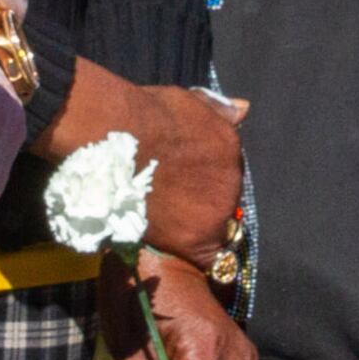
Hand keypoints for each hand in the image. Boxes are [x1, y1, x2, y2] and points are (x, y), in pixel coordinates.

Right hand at [38, 65, 244, 266]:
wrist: (115, 140)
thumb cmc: (143, 113)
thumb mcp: (188, 102)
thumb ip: (216, 110)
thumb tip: (243, 110)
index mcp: (230, 145)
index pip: (227, 171)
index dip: (206, 178)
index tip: (187, 181)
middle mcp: (232, 179)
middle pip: (223, 198)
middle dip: (203, 200)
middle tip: (173, 201)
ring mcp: (217, 210)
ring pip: (215, 226)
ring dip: (195, 226)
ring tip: (166, 223)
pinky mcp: (198, 239)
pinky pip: (207, 256)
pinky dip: (194, 254)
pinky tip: (176, 247)